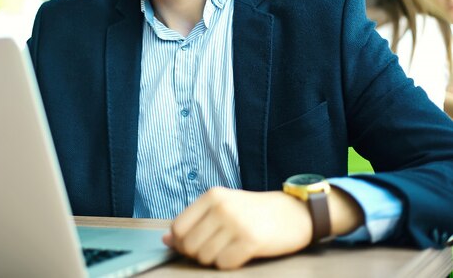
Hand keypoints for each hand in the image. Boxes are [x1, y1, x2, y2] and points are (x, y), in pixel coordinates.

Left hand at [163, 187, 312, 268]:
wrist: (293, 214)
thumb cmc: (253, 213)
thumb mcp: (222, 208)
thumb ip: (194, 221)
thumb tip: (165, 240)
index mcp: (211, 196)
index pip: (177, 228)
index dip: (181, 243)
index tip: (194, 244)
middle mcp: (221, 207)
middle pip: (189, 245)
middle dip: (198, 254)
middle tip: (216, 248)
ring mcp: (236, 223)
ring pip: (205, 257)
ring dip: (215, 259)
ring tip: (230, 248)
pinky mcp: (250, 240)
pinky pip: (224, 264)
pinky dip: (229, 264)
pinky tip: (240, 254)